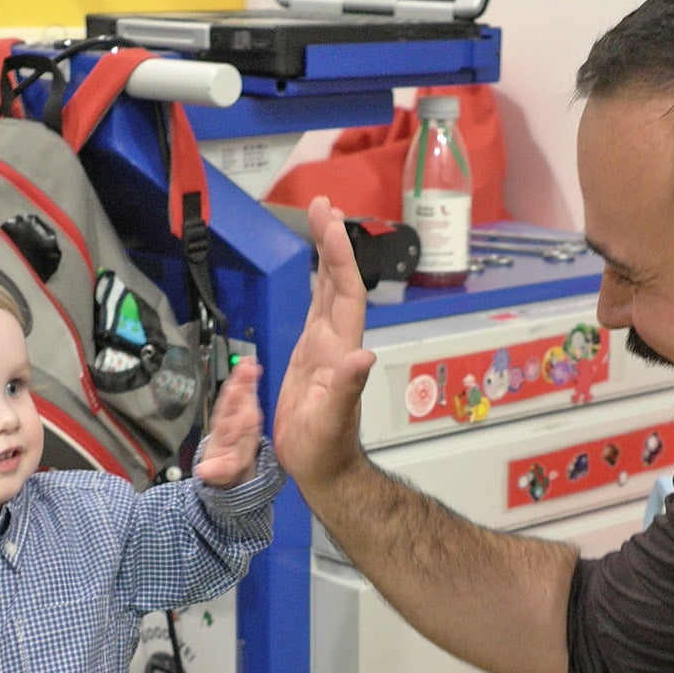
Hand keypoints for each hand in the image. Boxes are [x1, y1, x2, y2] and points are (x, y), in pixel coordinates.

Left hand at [194, 358, 262, 488]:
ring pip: (238, 394)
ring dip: (243, 378)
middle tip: (243, 371)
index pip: (226, 423)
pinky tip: (252, 362)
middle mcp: (227, 420)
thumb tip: (204, 472)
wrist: (226, 460)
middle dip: (238, 387)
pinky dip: (249, 378)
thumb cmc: (225, 465)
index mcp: (222, 436)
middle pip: (231, 403)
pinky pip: (246, 391)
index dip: (232, 410)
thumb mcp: (221, 473)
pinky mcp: (244, 407)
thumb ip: (215, 471)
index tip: (236, 395)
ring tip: (248, 363)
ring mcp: (235, 412)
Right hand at [271, 196, 379, 496]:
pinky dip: (315, 282)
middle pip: (337, 281)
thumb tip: (361, 355)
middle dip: (331, 242)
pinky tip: (313, 271)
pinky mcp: (312, 357)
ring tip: (320, 221)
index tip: (329, 220)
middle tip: (322, 204)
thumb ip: (348, 387)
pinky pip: (315, 308)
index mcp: (339, 349)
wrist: (324, 469)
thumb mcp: (332, 420)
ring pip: (328, 291)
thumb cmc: (324, 449)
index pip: (343, 291)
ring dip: (325, 256)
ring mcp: (324, 347)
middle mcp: (335, 341)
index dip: (338, 255)